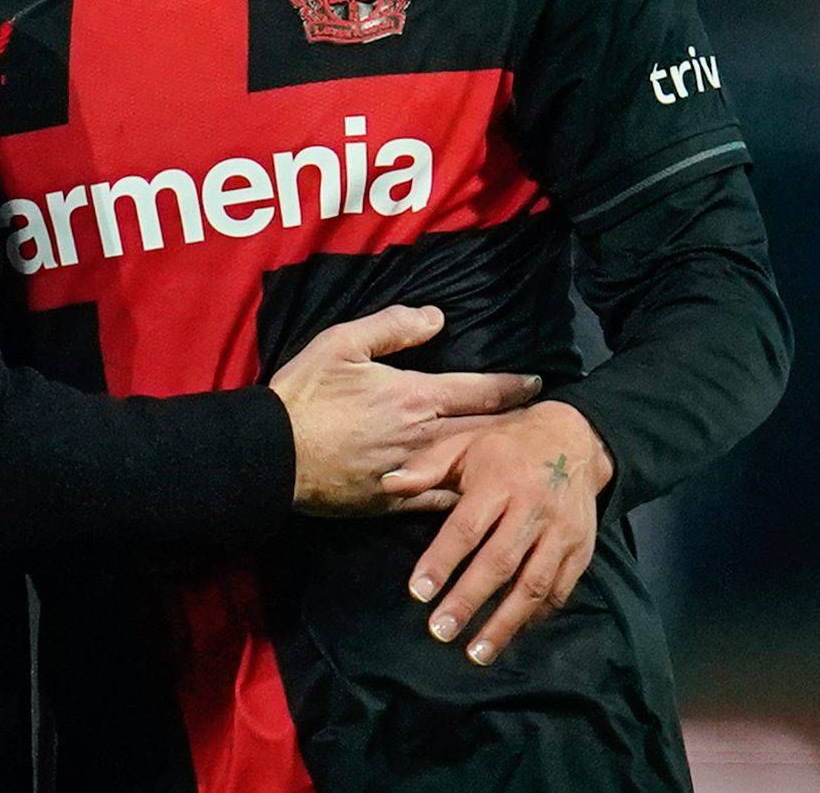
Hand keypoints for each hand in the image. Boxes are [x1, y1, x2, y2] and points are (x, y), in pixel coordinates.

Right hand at [270, 304, 540, 515]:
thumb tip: (437, 318)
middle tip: (545, 424)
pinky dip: (465, 497)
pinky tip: (481, 497)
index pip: (479, 390)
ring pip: (469, 467)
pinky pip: (441, 501)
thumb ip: (392, 326)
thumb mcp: (342, 342)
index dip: (512, 386)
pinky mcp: (394, 500)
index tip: (539, 384)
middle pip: (484, 431)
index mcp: (415, 395)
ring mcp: (412, 472)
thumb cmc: (306, 394)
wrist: (274, 454)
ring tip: (522, 459)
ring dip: (497, 462)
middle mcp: (423, 436)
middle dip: (517, 426)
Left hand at [384, 400, 612, 665]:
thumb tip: (386, 485)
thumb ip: (426, 467)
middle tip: (440, 632)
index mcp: (500, 480)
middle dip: (468, 600)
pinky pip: (559, 589)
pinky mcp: (581, 549)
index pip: (467, 527)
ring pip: (533, 584)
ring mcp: (561, 532)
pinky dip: (535, 616)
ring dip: (504, 623)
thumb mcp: (464, 444)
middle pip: (499, 562)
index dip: (442, 561)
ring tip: (476, 653)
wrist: (576, 439)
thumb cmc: (505, 445)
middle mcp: (533, 508)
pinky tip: (511, 634)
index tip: (418, 593)